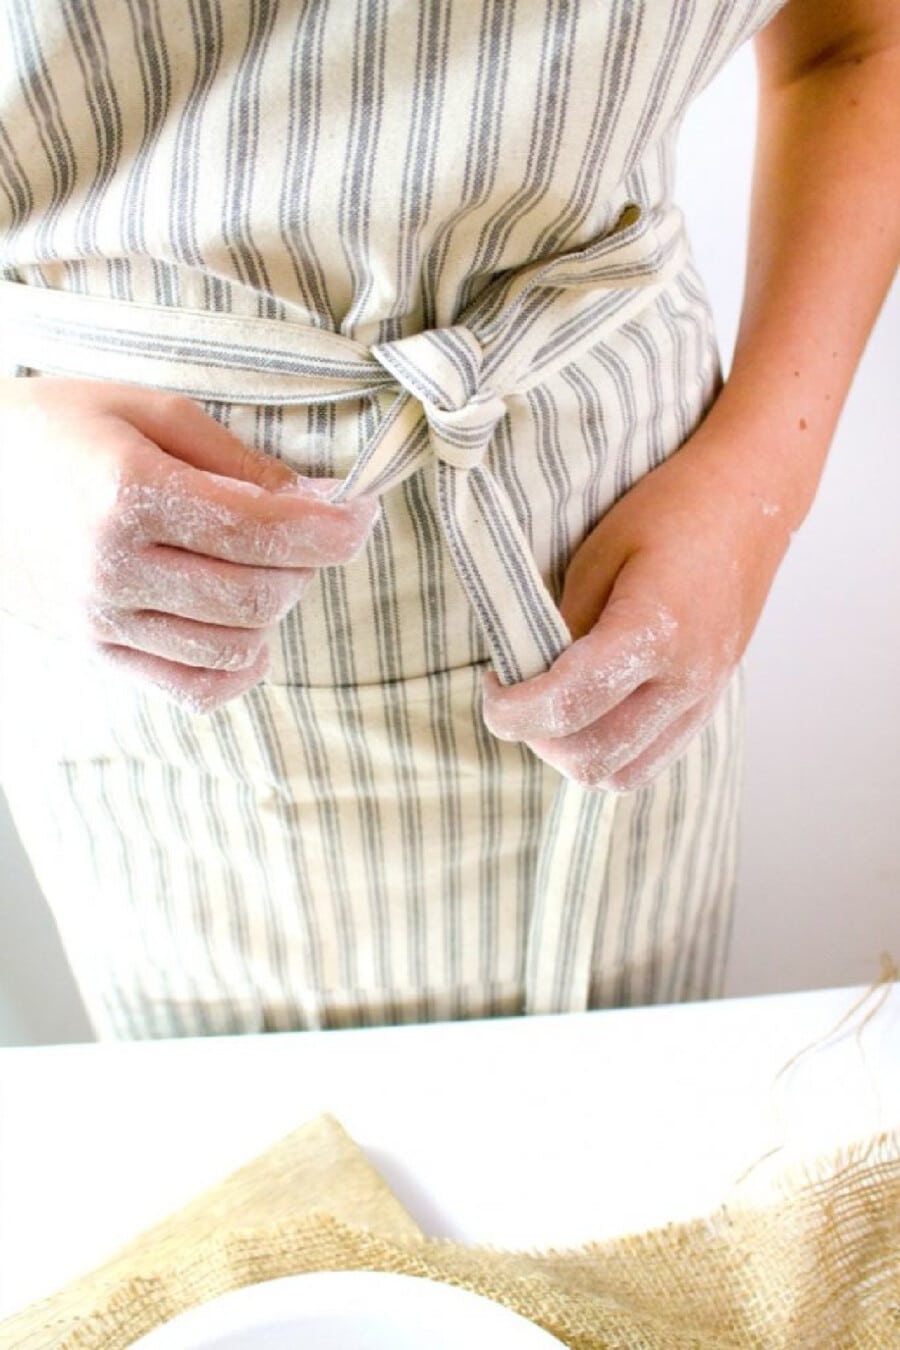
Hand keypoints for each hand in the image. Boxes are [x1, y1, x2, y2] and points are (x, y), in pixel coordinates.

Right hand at [0, 378, 377, 710]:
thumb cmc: (61, 430)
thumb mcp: (148, 409)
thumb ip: (237, 459)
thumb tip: (319, 500)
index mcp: (127, 494)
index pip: (259, 529)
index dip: (328, 528)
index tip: (360, 512)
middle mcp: (113, 569)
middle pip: (258, 594)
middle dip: (305, 564)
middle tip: (307, 531)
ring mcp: (103, 621)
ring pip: (235, 646)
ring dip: (275, 610)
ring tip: (266, 568)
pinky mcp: (99, 653)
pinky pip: (194, 690)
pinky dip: (239, 669)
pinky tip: (247, 632)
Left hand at [482, 431, 791, 790]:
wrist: (748, 503)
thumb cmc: (667, 515)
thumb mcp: (597, 557)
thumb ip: (563, 627)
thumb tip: (530, 680)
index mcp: (654, 631)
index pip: (567, 705)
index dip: (512, 711)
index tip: (492, 688)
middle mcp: (685, 678)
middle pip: (593, 756)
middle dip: (538, 738)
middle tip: (518, 698)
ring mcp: (703, 699)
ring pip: (621, 775)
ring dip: (571, 754)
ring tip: (552, 709)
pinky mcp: (707, 707)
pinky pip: (648, 763)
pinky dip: (607, 752)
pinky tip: (589, 713)